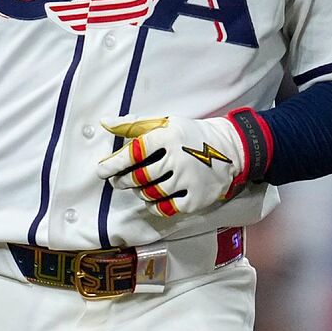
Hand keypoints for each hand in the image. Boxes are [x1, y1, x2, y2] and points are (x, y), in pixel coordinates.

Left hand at [96, 115, 247, 216]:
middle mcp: (177, 158)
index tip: (101, 170)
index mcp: (168, 136)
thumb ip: (134, 125)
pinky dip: (153, 205)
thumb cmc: (190, 135)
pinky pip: (165, 208)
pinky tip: (152, 197)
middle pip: (139, 176)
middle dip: (122, 180)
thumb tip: (105, 123)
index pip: (134, 152)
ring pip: (150, 193)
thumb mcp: (165, 123)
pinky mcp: (195, 198)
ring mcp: (187, 180)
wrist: (230, 149)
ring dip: (138, 192)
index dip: (114, 163)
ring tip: (137, 186)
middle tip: (117, 180)